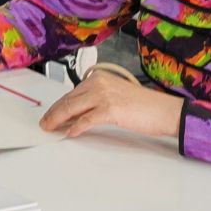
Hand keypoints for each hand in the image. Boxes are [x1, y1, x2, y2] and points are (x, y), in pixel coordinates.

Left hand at [40, 68, 185, 140]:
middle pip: (69, 100)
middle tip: (45, 123)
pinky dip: (76, 127)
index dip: (58, 105)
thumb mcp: (114, 97)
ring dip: (59, 119)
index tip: (50, 114)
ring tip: (51, 128)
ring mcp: (104, 95)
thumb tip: (76, 113)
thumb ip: (95, 101)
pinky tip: (70, 133)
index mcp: (98, 78)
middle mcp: (98, 83)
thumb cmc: (143, 106)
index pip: (72, 93)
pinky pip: (87, 120)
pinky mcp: (110, 109)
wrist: (164, 111)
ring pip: (73, 108)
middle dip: (54, 113)